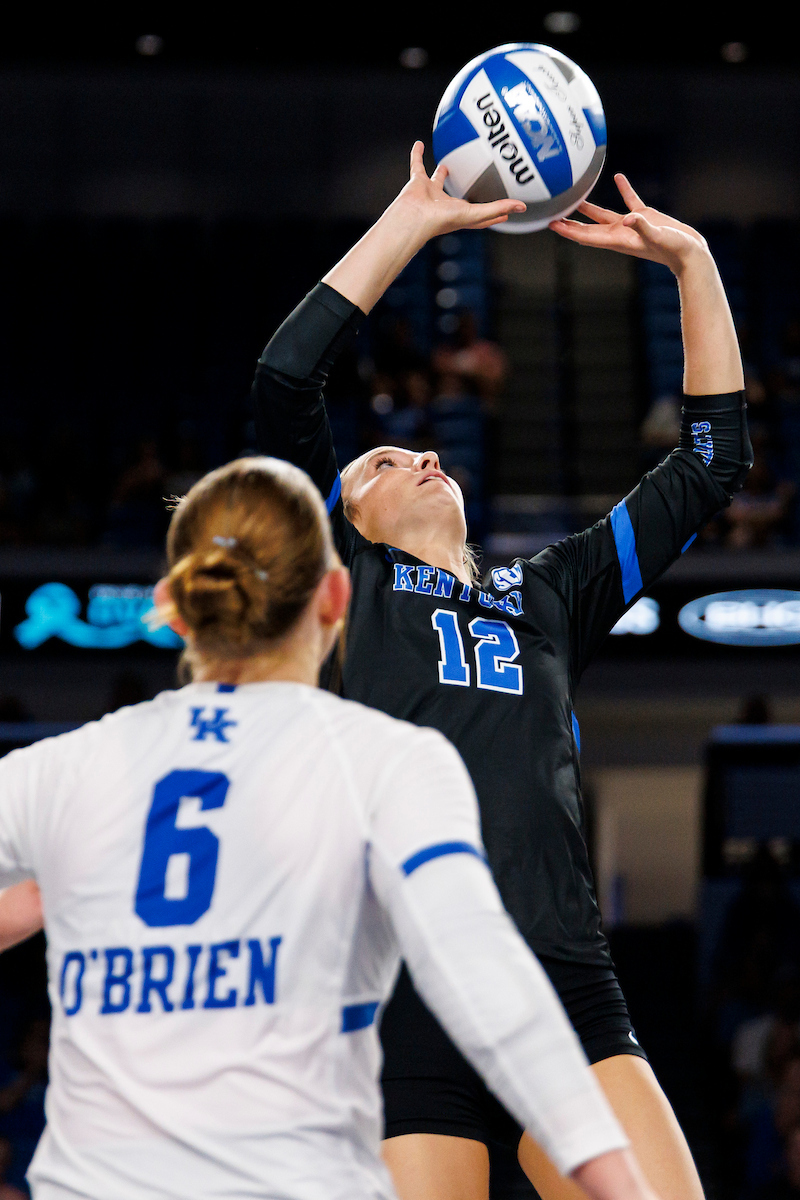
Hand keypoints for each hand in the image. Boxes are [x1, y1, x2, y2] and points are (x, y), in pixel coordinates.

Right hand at [395, 141, 525, 237]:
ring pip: (437, 179)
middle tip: (475, 179)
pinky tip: (419, 144)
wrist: (414, 218)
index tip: (504, 212)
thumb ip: (498, 208)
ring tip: (448, 163)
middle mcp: (445, 204)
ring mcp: (430, 193)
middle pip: (458, 195)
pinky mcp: (417, 182)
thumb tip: (521, 207)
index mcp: (460, 214)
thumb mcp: (477, 213)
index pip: (481, 214)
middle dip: (466, 190)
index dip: (493, 213)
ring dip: (441, 172)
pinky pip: (417, 165)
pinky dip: (417, 155)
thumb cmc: (442, 220)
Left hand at [549, 175, 707, 275]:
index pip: (586, 236)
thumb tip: (629, 218)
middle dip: (570, 223)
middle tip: (552, 214)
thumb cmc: (674, 249)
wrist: (691, 253)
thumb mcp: (657, 236)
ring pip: (604, 215)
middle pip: (588, 228)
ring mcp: (631, 225)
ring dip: (589, 208)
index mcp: (618, 240)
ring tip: (575, 197)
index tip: (551, 224)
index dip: (568, 230)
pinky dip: (624, 189)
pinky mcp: (645, 216)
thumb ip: (643, 226)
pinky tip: (617, 177)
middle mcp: (620, 234)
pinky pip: (630, 200)